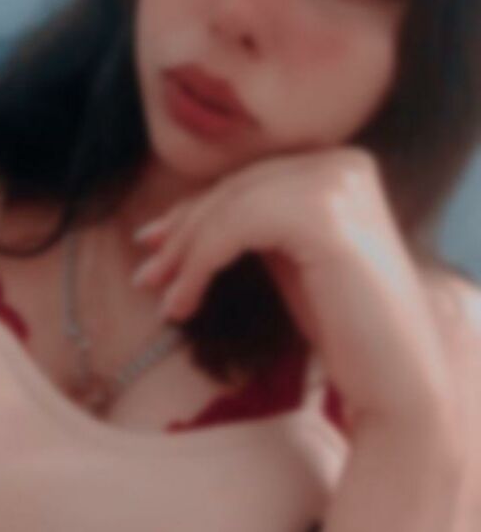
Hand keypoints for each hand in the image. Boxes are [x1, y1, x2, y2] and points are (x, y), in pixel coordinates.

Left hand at [131, 145, 455, 432]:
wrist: (398, 380)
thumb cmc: (344, 322)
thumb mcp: (291, 255)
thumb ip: (253, 222)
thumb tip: (172, 223)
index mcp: (339, 164)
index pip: (250, 179)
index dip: (196, 211)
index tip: (154, 242)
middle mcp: (340, 163)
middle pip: (237, 189)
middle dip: (183, 234)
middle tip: (146, 276)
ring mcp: (335, 184)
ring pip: (230, 207)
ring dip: (185, 256)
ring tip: (164, 299)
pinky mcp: (324, 215)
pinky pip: (235, 229)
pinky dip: (199, 265)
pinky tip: (184, 302)